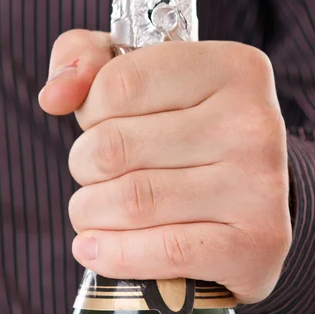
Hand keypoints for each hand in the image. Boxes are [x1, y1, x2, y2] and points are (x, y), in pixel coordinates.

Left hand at [39, 30, 291, 303]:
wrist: (253, 199)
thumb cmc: (189, 132)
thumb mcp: (144, 74)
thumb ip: (88, 59)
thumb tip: (55, 96)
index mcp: (231, 68)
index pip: (119, 84)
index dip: (89, 112)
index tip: (100, 125)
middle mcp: (252, 122)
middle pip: (115, 147)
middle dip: (85, 166)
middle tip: (94, 173)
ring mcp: (259, 186)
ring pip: (131, 201)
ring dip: (90, 212)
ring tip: (93, 210)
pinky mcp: (256, 243)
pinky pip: (163, 251)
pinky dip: (114, 254)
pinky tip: (95, 248)